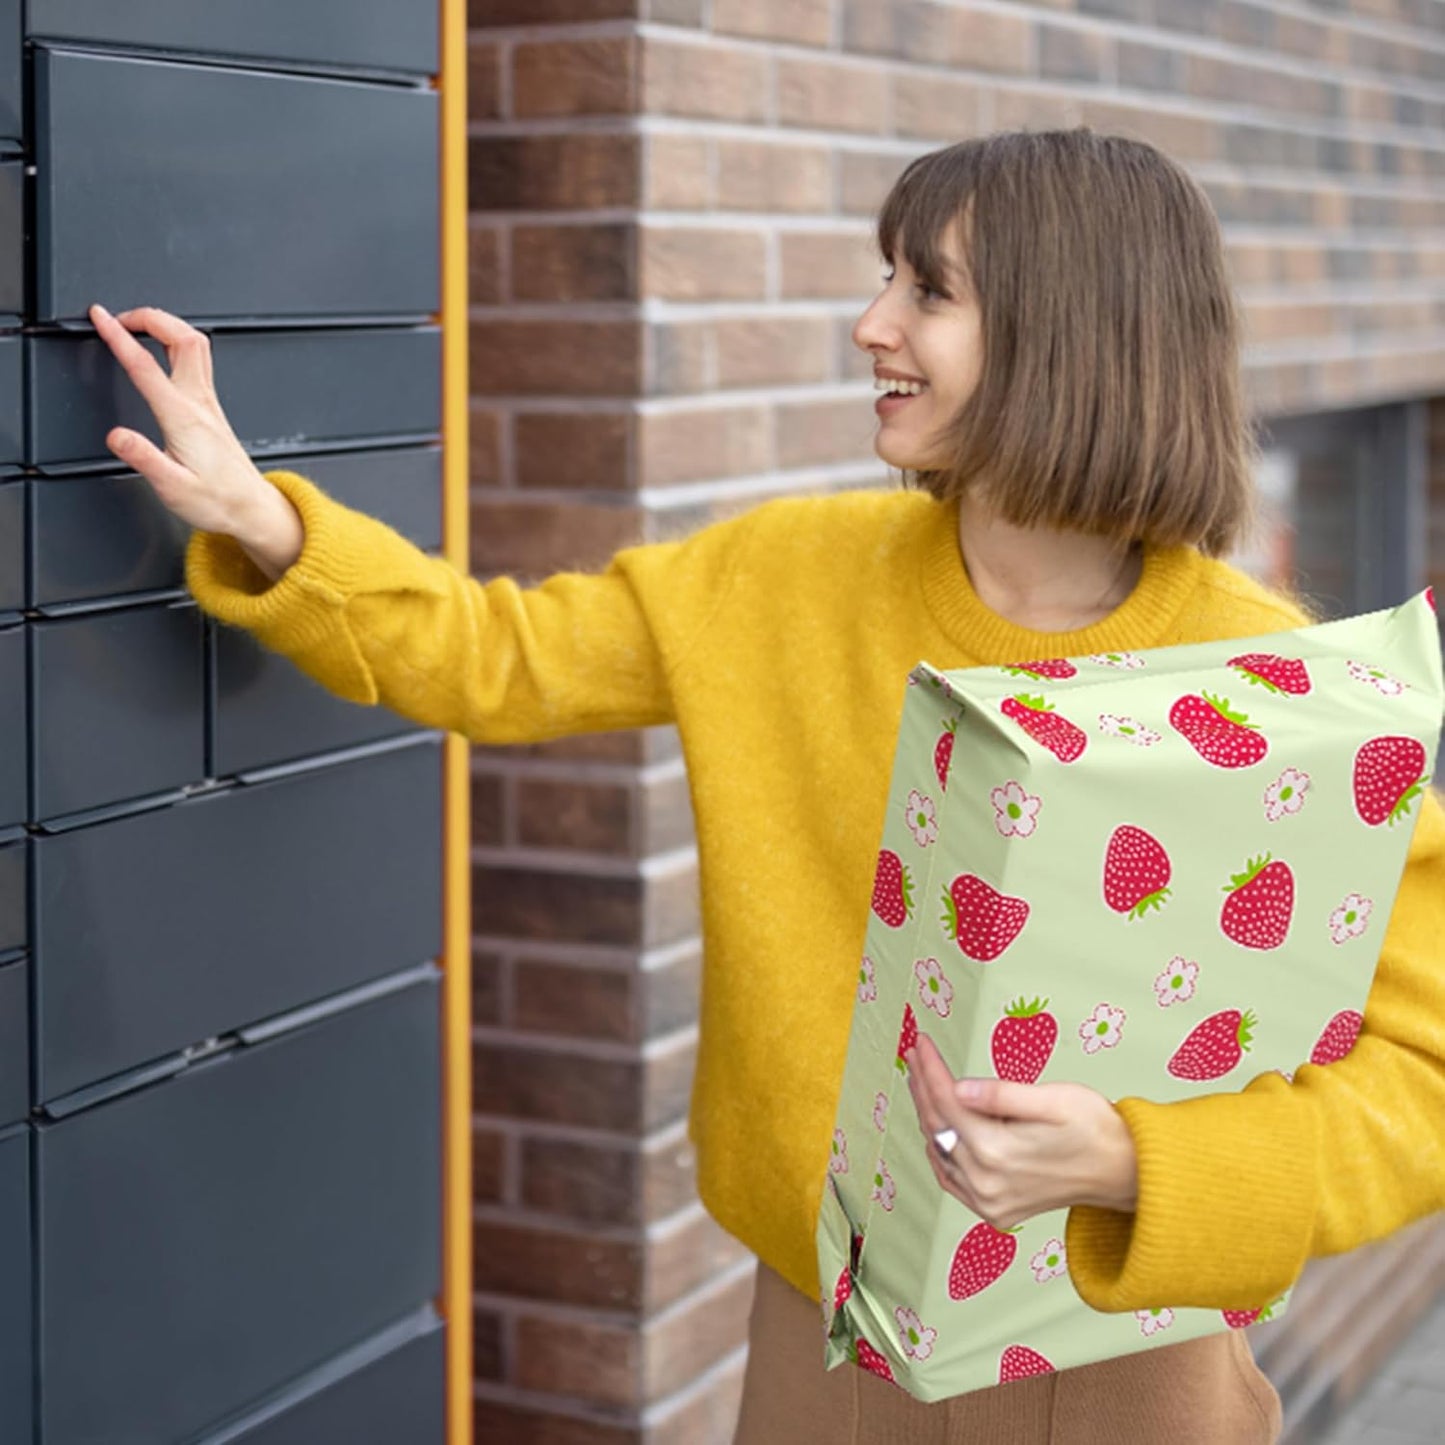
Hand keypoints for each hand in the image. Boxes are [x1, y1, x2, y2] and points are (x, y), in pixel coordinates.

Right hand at [88, 303, 273, 535]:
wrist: (251, 509)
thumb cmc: (217, 500)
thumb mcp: (173, 487)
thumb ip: (144, 458)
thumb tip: (117, 436)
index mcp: (183, 418)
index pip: (146, 365)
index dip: (119, 335)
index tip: (100, 317)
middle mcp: (199, 403)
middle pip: (182, 338)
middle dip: (149, 317)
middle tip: (118, 317)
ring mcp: (209, 403)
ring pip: (195, 344)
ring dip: (165, 325)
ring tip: (137, 324)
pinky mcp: (212, 408)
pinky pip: (198, 360)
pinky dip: (176, 341)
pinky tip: (164, 348)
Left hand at [904, 1031, 1137, 1230]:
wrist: (1124, 1173)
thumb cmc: (1095, 1129)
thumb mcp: (1054, 1099)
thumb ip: (1002, 1094)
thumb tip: (959, 1088)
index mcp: (998, 1153)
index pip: (948, 1102)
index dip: (931, 1069)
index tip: (922, 1042)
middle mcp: (987, 1183)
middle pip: (938, 1125)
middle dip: (923, 1086)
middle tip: (914, 1055)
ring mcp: (989, 1202)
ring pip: (940, 1150)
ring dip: (928, 1114)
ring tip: (920, 1080)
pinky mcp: (995, 1210)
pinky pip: (951, 1179)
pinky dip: (939, 1151)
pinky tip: (936, 1130)